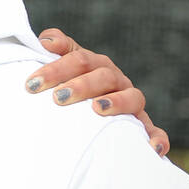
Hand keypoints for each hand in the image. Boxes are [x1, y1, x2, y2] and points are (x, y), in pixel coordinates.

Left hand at [26, 28, 169, 156]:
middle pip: (103, 76)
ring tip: (97, 109)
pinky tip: (152, 148)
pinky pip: (154, 130)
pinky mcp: (142, 125)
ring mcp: (131, 102)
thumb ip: (56, 52)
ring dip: (117, 102)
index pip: (79, 60)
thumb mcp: (62, 70)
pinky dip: (156, 137)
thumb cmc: (70, 89)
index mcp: (96, 65)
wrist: (91, 117)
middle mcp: (116, 80)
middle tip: (58, 97)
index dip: (56, 69)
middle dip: (81, 85)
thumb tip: (46, 41)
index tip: (32, 83)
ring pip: (132, 97)